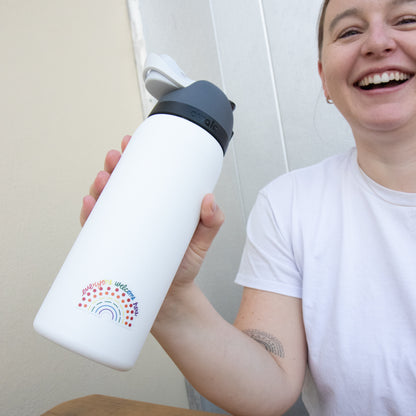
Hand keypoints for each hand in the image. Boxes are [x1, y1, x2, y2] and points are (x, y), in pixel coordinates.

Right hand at [80, 135, 224, 287]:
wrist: (170, 299)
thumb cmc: (184, 266)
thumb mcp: (202, 241)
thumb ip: (212, 221)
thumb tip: (209, 200)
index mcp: (155, 208)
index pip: (141, 177)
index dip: (133, 157)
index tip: (130, 142)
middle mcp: (135, 216)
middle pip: (118, 185)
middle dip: (113, 167)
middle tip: (116, 159)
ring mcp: (120, 232)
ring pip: (103, 203)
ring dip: (99, 186)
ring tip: (104, 179)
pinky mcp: (110, 250)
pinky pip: (94, 230)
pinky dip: (89, 216)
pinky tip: (90, 204)